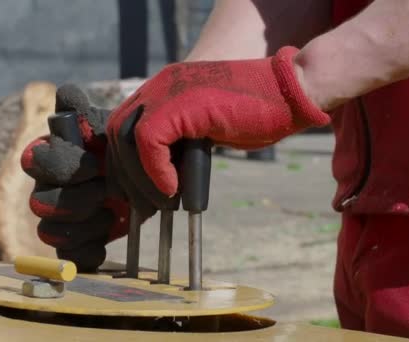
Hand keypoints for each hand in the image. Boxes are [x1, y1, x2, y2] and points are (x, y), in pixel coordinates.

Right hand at [21, 85, 128, 271]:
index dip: (62, 166)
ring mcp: (56, 218)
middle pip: (39, 203)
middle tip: (107, 191)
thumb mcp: (106, 126)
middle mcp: (45, 188)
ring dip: (84, 225)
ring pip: (50, 232)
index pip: (34, 161)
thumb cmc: (119, 149)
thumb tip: (67, 94)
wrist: (143, 177)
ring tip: (111, 214)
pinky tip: (105, 242)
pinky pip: (66, 256)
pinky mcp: (73, 243)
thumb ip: (83, 111)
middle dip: (76, 200)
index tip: (96, 164)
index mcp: (47, 157)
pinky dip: (87, 252)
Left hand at [107, 46, 329, 199]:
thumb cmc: (254, 115)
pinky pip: (150, 140)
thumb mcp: (204, 133)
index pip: (122, 129)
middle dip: (125, 175)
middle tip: (142, 206)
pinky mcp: (181, 102)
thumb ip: (178, 147)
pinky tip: (173, 189)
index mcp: (162, 90)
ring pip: (128, 138)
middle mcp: (158, 85)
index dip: (124, 165)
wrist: (289, 92)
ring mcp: (168, 89)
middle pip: (118, 133)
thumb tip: (159, 181)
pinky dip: (156, 170)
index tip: (133, 195)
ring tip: (161, 203)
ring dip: (140, 177)